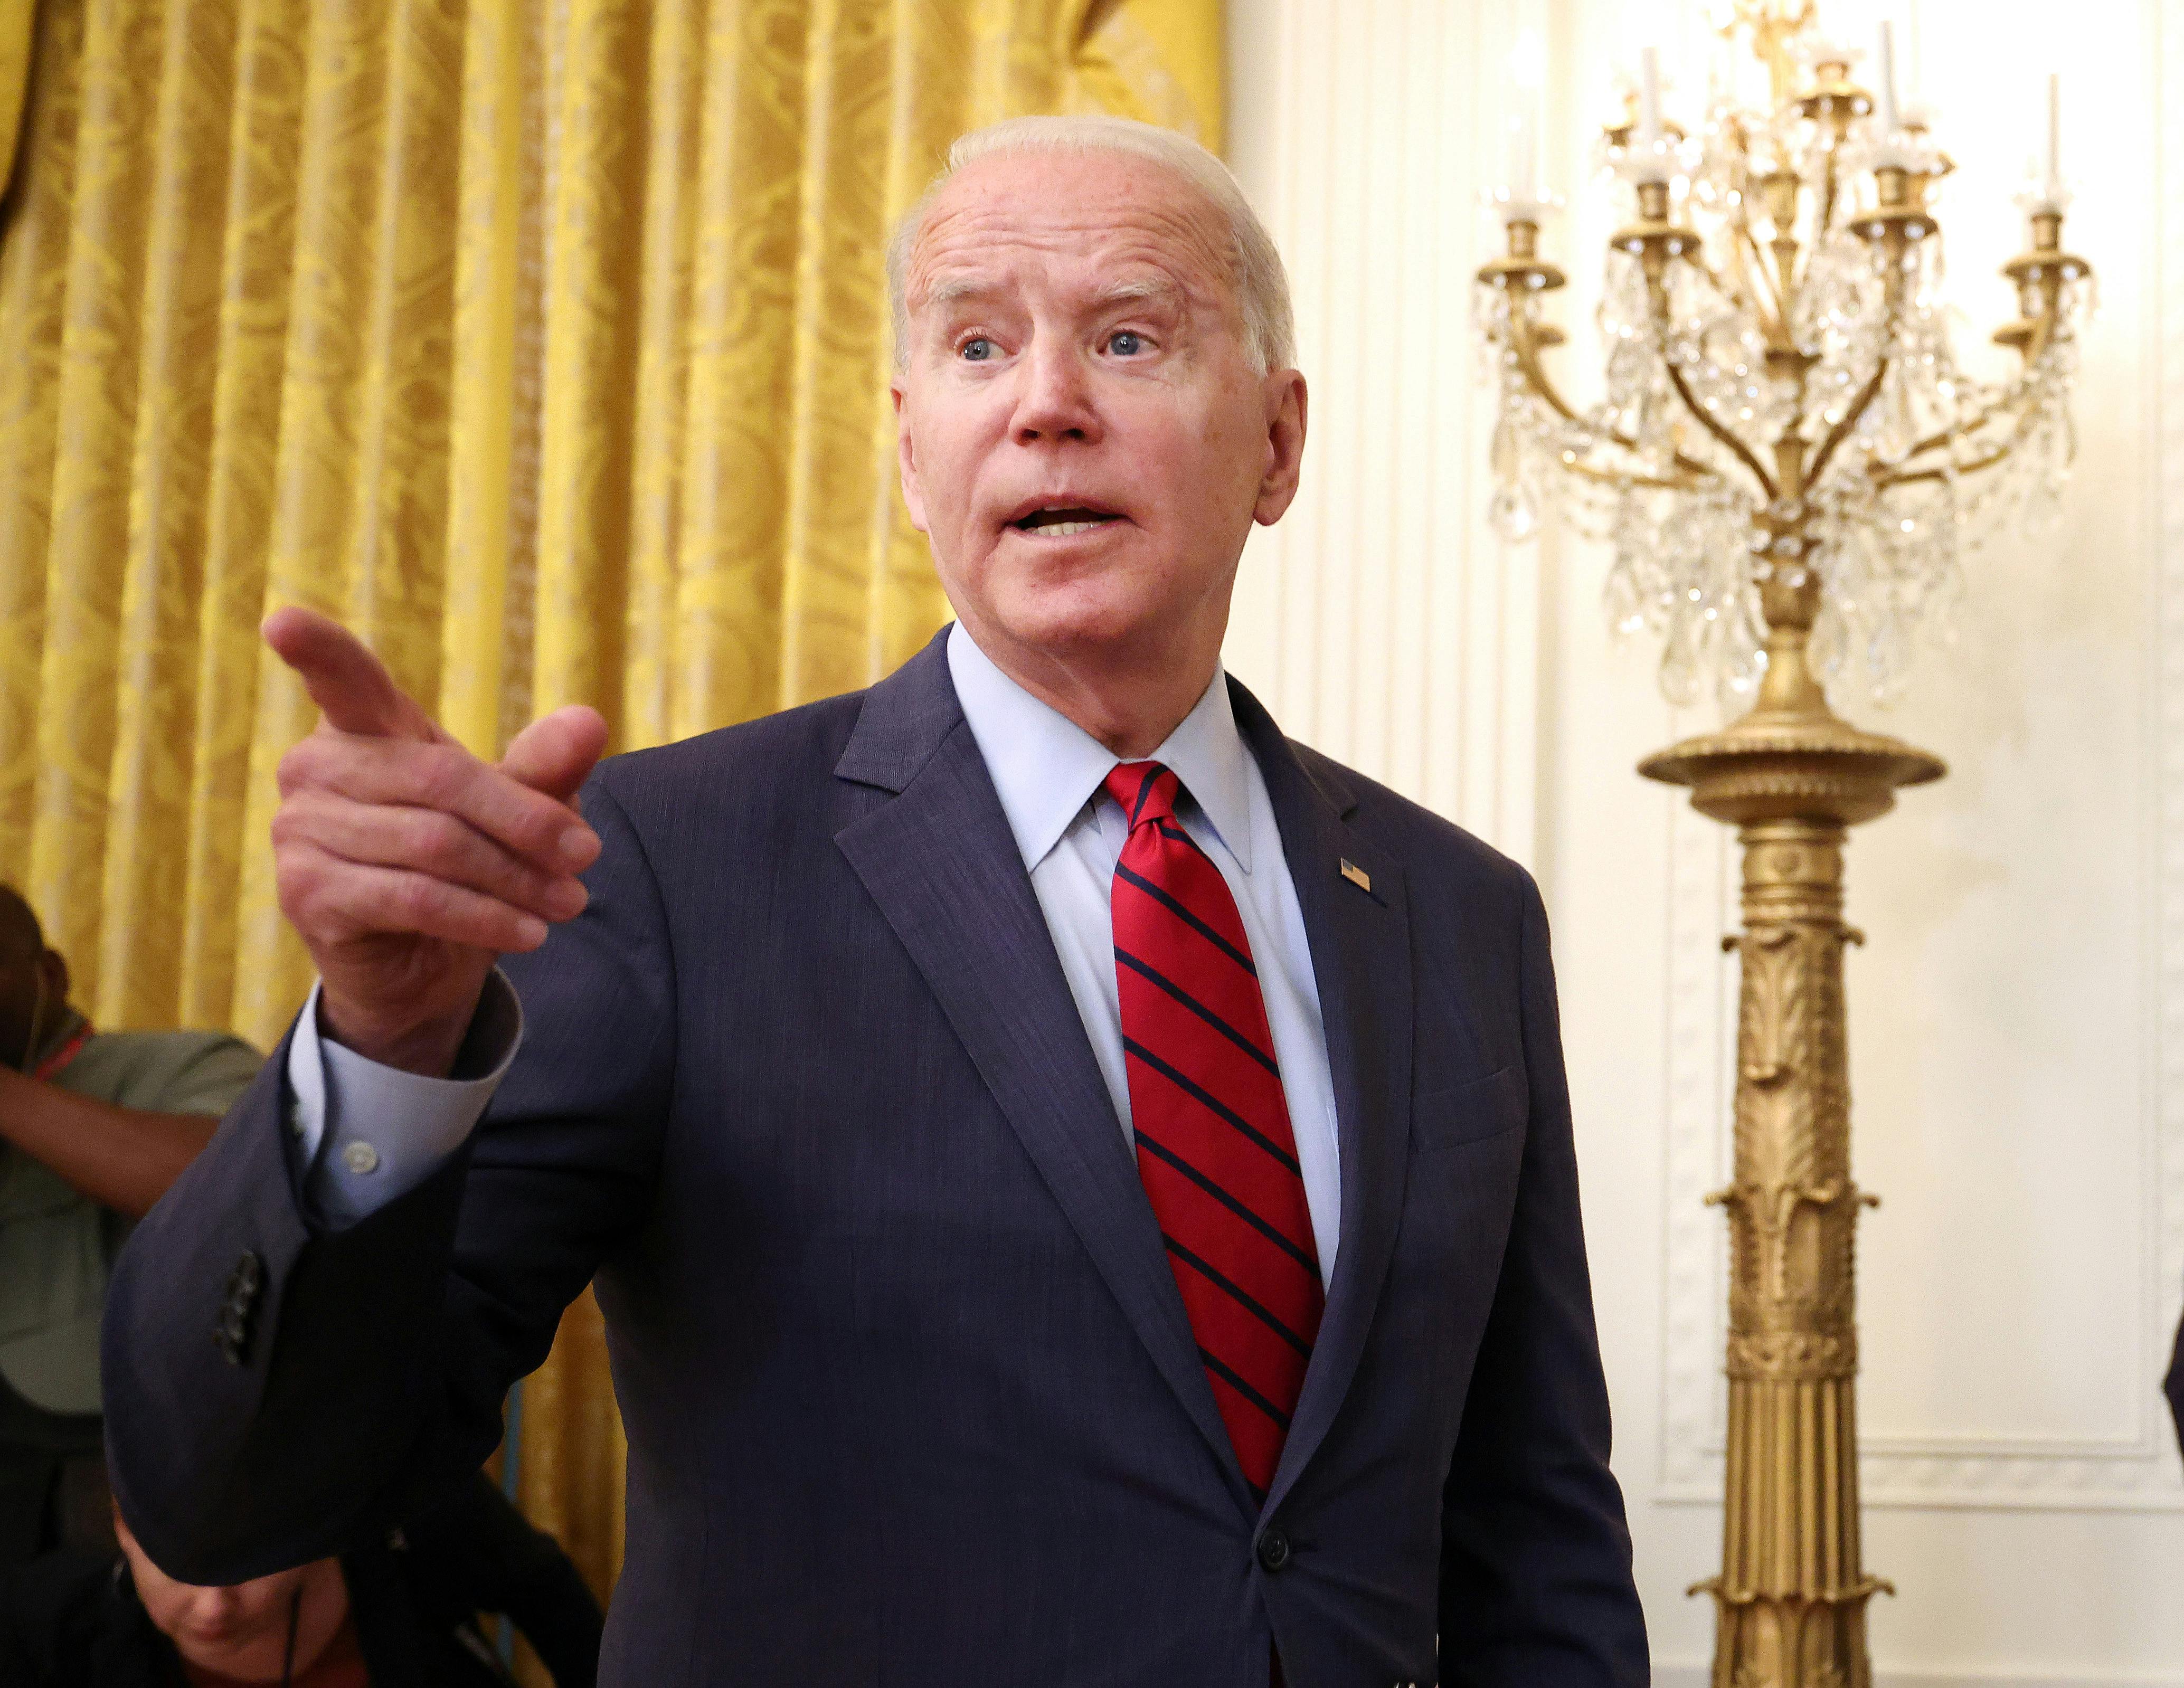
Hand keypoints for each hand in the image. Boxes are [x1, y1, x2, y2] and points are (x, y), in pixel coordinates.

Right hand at [264, 607, 608, 1075]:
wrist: (423, 963)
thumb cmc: (468, 864)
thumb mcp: (514, 808)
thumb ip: (544, 765)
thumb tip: (590, 722)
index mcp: (364, 729)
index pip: (340, 678)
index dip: (316, 649)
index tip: (282, 621)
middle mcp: (317, 769)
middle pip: (443, 781)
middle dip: (528, 823)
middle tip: (588, 856)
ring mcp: (301, 831)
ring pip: (436, 846)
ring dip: (516, 879)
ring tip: (569, 902)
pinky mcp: (308, 894)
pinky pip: (416, 898)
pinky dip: (485, 917)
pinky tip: (528, 934)